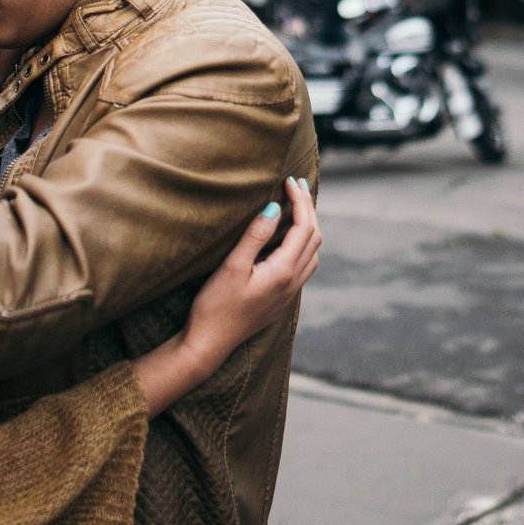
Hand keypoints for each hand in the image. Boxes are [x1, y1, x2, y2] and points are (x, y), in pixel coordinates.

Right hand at [183, 178, 320, 363]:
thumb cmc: (215, 306)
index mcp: (283, 272)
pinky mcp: (281, 300)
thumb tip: (275, 208)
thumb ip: (255, 236)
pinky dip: (302, 244)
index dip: (300, 200)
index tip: (289, 180)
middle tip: (295, 185)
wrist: (209, 344)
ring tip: (295, 207)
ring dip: (309, 227)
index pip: (304, 227)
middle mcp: (292, 283)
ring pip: (312, 253)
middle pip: (314, 238)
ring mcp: (288, 294)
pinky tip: (288, 240)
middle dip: (308, 209)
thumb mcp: (232, 267)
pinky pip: (303, 266)